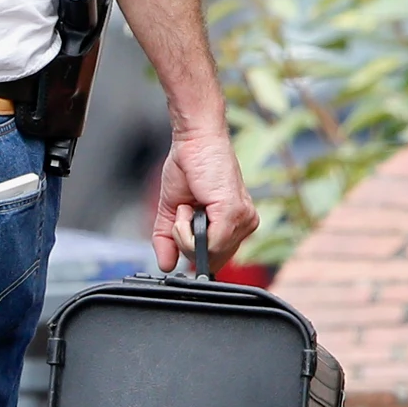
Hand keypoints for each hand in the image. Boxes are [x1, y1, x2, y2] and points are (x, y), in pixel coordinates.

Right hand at [151, 124, 257, 273]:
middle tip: (184, 213)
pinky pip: (207, 245)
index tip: (183, 231)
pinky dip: (186, 229)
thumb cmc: (188, 168)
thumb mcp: (171, 212)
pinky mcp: (234, 215)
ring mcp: (242, 220)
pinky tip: (189, 206)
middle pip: (211, 261)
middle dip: (186, 242)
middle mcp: (243, 224)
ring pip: (208, 254)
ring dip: (184, 232)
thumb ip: (168, 241)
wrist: (194, 141)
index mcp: (233, 225)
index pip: (216, 259)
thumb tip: (165, 265)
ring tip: (188, 205)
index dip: (194, 252)